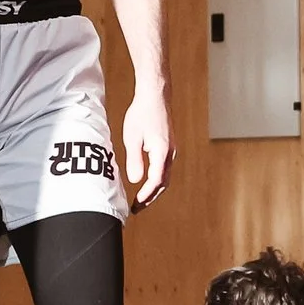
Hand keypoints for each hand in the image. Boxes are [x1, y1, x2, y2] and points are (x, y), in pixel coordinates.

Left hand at [119, 90, 173, 209]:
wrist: (155, 96)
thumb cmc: (142, 113)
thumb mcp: (132, 137)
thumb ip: (134, 160)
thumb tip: (136, 181)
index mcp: (162, 152)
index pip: (156, 181)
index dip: (146, 195)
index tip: (136, 204)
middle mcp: (170, 154)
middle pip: (163, 183)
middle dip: (150, 198)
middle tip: (137, 208)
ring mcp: (171, 150)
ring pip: (165, 177)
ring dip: (154, 190)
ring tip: (140, 199)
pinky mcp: (168, 147)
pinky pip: (164, 169)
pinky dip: (156, 180)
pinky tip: (146, 182)